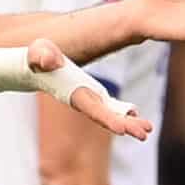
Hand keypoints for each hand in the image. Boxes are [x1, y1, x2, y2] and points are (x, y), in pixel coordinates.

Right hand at [31, 37, 151, 139]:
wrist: (37, 62)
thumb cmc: (37, 56)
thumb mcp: (38, 51)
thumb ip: (43, 56)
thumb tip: (51, 61)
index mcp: (73, 93)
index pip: (93, 109)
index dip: (108, 119)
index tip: (122, 129)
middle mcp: (83, 101)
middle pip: (107, 117)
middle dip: (126, 126)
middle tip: (145, 133)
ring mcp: (89, 99)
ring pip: (112, 114)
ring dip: (129, 122)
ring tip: (148, 129)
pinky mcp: (92, 94)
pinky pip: (111, 106)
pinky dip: (123, 112)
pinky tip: (136, 115)